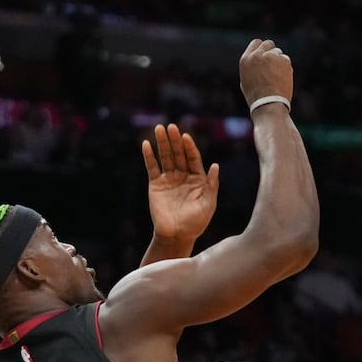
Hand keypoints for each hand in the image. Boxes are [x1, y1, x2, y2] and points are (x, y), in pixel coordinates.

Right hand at [142, 123, 218, 247]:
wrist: (176, 235)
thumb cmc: (196, 222)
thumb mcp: (208, 203)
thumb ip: (211, 184)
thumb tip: (215, 165)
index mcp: (197, 179)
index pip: (193, 158)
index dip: (190, 147)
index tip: (186, 137)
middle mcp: (183, 176)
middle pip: (178, 154)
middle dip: (175, 140)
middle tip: (171, 127)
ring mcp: (169, 179)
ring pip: (165, 157)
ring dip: (162, 143)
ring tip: (159, 128)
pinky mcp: (155, 184)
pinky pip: (152, 167)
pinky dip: (148, 156)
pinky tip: (146, 144)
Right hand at [239, 38, 292, 110]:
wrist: (268, 104)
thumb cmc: (257, 98)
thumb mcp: (246, 81)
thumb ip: (251, 68)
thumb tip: (255, 61)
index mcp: (246, 60)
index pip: (256, 43)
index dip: (262, 48)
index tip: (266, 54)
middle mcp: (257, 55)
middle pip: (268, 44)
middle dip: (272, 52)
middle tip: (275, 63)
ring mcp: (270, 56)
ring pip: (278, 52)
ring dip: (279, 61)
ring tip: (277, 77)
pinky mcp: (282, 60)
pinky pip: (286, 60)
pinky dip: (286, 68)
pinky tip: (283, 79)